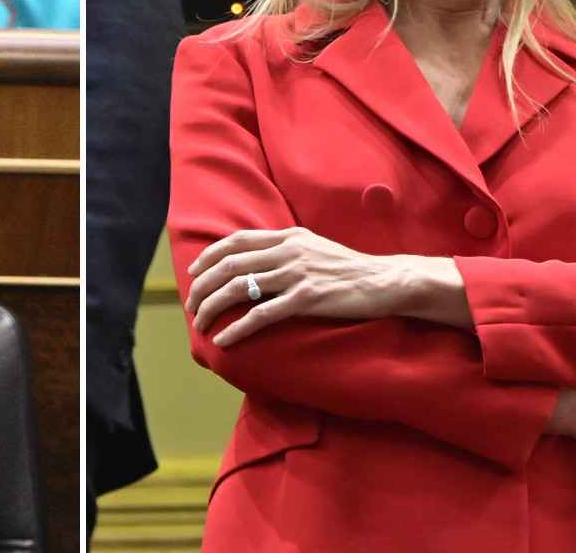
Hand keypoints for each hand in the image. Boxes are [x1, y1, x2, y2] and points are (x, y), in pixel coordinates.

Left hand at [185, 227, 425, 345]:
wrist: (385, 281)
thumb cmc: (349, 269)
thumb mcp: (314, 248)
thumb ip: (286, 250)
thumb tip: (256, 260)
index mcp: (288, 237)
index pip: (237, 240)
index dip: (209, 255)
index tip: (193, 271)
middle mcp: (288, 251)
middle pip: (230, 265)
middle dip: (203, 285)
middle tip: (191, 304)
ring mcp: (297, 274)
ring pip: (240, 288)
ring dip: (213, 307)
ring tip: (200, 324)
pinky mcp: (307, 299)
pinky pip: (261, 314)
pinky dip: (237, 328)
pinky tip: (224, 339)